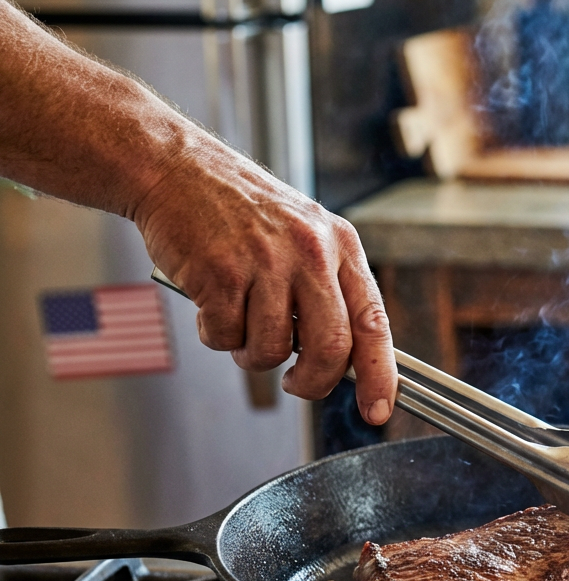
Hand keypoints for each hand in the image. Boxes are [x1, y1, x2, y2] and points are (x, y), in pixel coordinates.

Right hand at [133, 144, 396, 424]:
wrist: (176, 169)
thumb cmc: (241, 212)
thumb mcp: (305, 236)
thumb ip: (328, 291)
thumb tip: (345, 361)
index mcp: (341, 246)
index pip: (374, 323)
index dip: (380, 375)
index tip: (378, 411)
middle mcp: (310, 252)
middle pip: (330, 348)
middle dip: (312, 382)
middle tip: (296, 383)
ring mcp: (265, 262)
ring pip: (273, 350)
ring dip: (253, 355)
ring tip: (240, 322)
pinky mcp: (220, 274)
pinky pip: (226, 338)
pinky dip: (216, 335)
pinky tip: (210, 302)